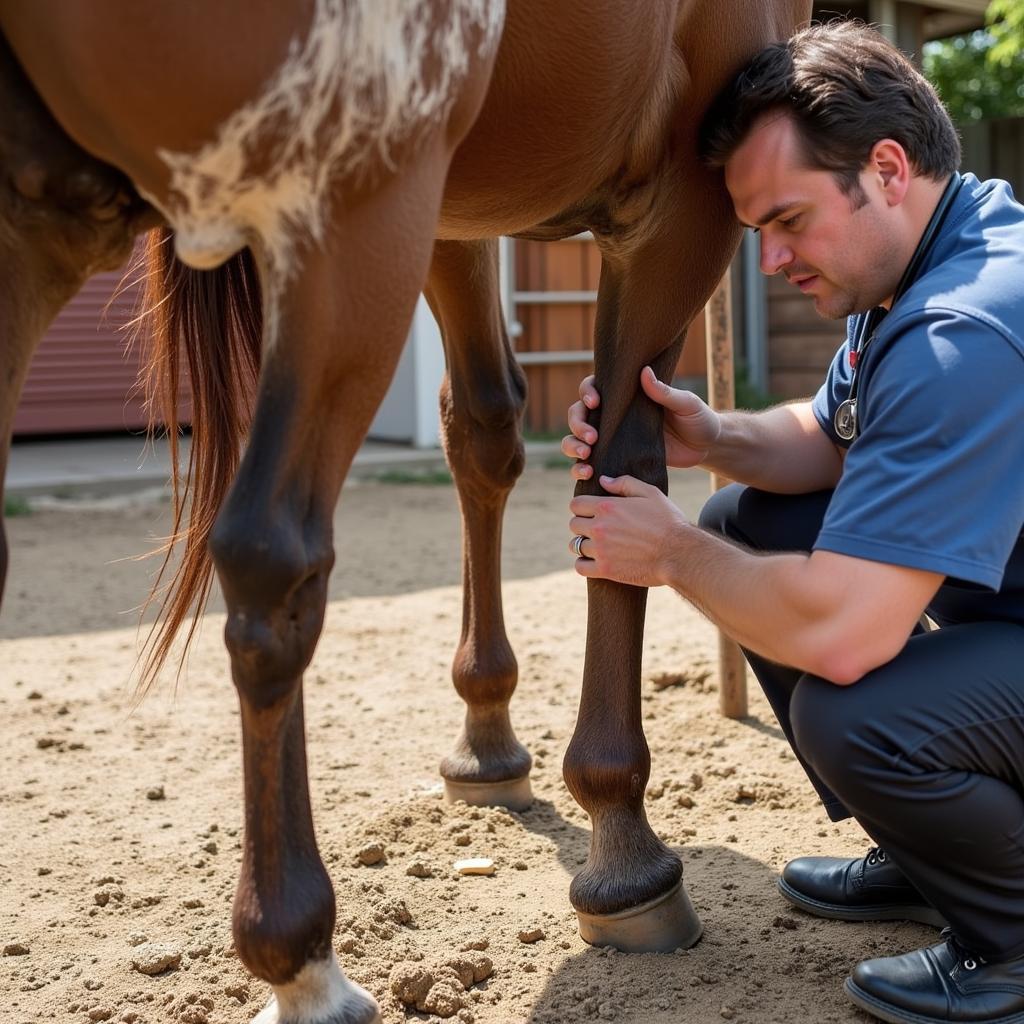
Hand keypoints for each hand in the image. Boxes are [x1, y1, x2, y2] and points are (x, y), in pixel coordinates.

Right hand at [561, 367, 721, 480]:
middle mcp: (613, 415)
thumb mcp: (685, 403)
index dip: (587, 392)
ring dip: (572, 446)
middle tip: (591, 438)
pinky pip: (589, 463)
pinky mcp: (616, 459)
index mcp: (626, 395)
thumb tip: (645, 373)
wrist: (705, 447)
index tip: (595, 403)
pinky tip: (586, 474)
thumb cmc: (697, 418)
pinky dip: (580, 468)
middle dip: (577, 425)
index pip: (594, 387)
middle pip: (578, 414)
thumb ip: (665, 392)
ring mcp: (612, 438)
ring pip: (576, 439)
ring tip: (585, 457)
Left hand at [568, 474, 687, 586]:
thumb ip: (624, 483)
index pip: (576, 504)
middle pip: (573, 524)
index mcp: (607, 507)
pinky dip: (583, 564)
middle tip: (597, 529)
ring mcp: (600, 549)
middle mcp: (599, 527)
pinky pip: (580, 567)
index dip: (582, 507)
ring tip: (596, 546)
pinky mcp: (605, 570)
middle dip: (583, 525)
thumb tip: (603, 480)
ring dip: (583, 544)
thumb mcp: (650, 493)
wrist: (679, 553)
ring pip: (575, 545)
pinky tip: (593, 562)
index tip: (590, 512)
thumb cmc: (668, 521)